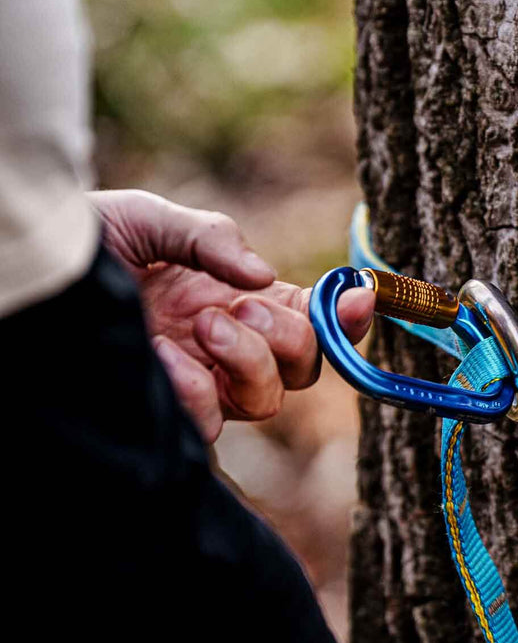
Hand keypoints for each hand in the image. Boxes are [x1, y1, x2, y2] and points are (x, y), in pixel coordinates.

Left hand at [90, 190, 373, 441]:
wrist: (33, 272)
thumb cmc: (86, 243)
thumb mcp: (151, 220)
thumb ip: (211, 239)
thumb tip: (262, 276)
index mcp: (238, 296)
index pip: (312, 317)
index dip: (347, 315)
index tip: (359, 297)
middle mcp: (228, 345)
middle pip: (301, 368)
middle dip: (289, 338)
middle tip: (238, 308)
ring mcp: (201, 381)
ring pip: (265, 400)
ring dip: (246, 360)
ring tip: (198, 325)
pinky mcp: (169, 411)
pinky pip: (212, 421)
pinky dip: (199, 391)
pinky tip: (165, 358)